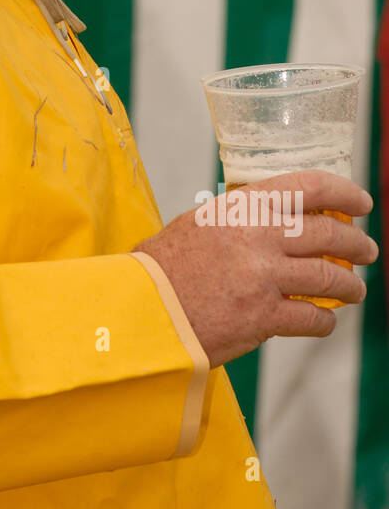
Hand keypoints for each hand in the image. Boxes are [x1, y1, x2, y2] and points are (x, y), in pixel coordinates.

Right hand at [132, 171, 378, 368]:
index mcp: (243, 206)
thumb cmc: (163, 267)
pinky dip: (324, 321)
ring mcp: (264, 277)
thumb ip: (239, 218)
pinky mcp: (263, 316)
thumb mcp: (200, 223)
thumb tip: (273, 221)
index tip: (361, 203)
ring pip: (330, 277)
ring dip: (350, 286)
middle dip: (357, 245)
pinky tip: (323, 321)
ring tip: (354, 291)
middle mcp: (259, 236)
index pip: (310, 187)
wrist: (142, 307)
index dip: (345, 193)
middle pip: (330, 234)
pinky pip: (312, 317)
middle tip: (365, 251)